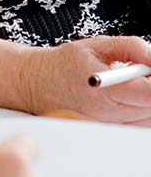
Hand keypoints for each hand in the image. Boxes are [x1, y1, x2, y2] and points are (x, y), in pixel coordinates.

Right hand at [21, 34, 150, 123]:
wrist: (38, 83)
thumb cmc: (66, 63)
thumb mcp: (97, 44)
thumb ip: (131, 47)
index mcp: (103, 89)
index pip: (150, 94)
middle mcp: (106, 114)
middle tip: (141, 71)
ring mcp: (107, 127)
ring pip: (147, 119)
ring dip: (146, 101)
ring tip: (130, 83)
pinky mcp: (108, 134)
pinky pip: (137, 126)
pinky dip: (139, 111)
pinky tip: (126, 97)